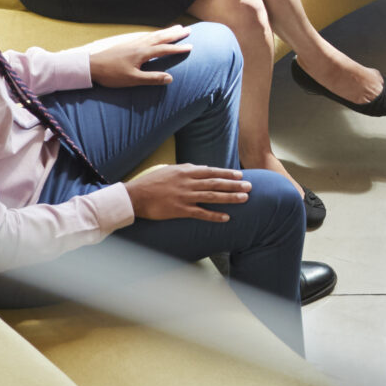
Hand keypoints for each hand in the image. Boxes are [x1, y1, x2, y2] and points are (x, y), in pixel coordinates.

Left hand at [90, 25, 191, 86]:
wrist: (91, 67)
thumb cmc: (112, 75)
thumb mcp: (133, 80)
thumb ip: (152, 79)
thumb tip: (170, 78)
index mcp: (142, 53)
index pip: (164, 49)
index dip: (178, 48)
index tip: (190, 46)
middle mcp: (139, 45)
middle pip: (160, 37)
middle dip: (174, 34)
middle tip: (187, 29)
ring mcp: (132, 43)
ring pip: (153, 35)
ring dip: (165, 31)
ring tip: (175, 28)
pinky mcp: (126, 44)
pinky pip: (145, 36)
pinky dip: (154, 34)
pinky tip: (153, 35)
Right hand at [128, 163, 251, 222]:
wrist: (136, 196)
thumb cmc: (151, 182)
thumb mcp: (170, 170)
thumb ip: (186, 170)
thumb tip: (201, 169)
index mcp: (185, 172)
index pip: (211, 171)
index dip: (226, 174)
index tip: (239, 175)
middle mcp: (188, 183)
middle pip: (215, 183)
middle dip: (234, 185)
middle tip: (249, 186)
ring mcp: (185, 197)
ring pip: (212, 197)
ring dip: (230, 198)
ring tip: (244, 199)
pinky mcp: (180, 210)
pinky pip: (201, 213)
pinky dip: (214, 215)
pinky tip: (226, 217)